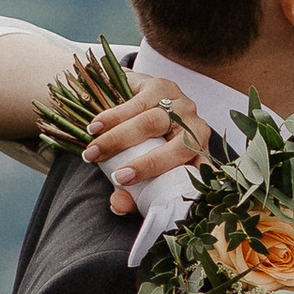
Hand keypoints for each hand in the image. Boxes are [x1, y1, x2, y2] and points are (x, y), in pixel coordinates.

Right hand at [80, 76, 210, 211]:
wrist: (134, 98)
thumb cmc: (142, 144)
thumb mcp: (138, 170)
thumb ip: (130, 193)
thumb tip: (118, 207)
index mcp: (199, 154)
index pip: (200, 174)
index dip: (181, 188)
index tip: (158, 200)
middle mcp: (196, 128)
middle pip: (178, 148)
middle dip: (148, 166)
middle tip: (117, 178)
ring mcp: (181, 105)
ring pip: (152, 123)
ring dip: (119, 140)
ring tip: (93, 153)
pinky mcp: (160, 86)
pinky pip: (136, 103)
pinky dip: (112, 118)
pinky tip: (95, 128)